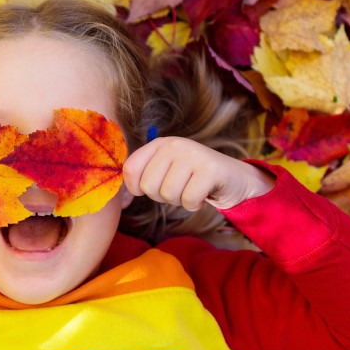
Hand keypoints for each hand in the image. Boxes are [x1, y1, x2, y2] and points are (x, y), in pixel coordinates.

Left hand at [122, 137, 273, 211]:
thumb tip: (118, 198)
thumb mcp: (165, 170)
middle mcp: (174, 145)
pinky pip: (188, 200)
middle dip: (161, 196)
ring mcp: (193, 155)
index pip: (130, 169)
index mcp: (159, 144)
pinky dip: (194, 205)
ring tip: (190, 189)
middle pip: (148, 186)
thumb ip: (142, 176)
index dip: (135, 187)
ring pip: (168, 194)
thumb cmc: (191, 179)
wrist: (232, 179)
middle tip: (178, 188)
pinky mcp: (210, 169)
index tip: (147, 190)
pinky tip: (203, 194)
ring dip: (179, 200)